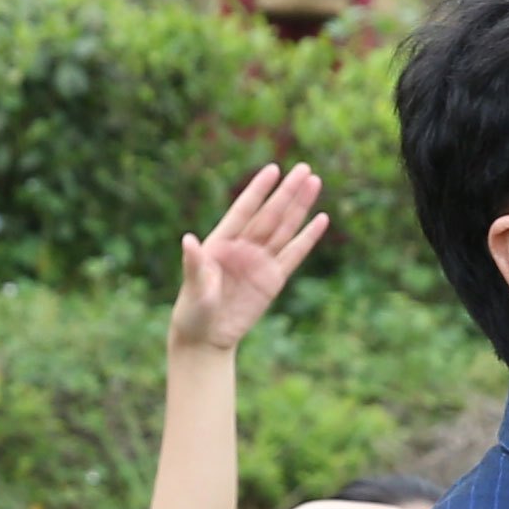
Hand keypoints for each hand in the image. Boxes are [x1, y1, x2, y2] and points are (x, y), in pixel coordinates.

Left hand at [167, 162, 329, 355]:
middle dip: (287, 192)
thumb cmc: (192, 312)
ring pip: (284, 229)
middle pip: (270, 215)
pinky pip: (294, 255)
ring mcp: (260, 262)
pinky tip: (320, 219)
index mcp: (221, 242)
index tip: (273, 169)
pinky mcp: (273, 280)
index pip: (244, 210)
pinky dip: (307, 238)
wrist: (206, 339)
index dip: (258, 190)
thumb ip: (195, 264)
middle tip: (305, 168)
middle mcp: (243, 247)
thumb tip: (188, 241)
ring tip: (315, 183)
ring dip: (300, 207)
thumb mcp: (193, 288)